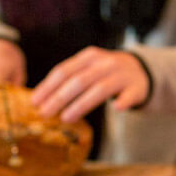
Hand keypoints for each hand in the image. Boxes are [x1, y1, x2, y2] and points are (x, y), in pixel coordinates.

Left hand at [30, 46, 148, 122]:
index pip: (64, 70)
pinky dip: (123, 101)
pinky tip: (116, 109)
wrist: (140, 71)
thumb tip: (42, 99)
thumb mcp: (89, 68)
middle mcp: (104, 63)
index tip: (35, 102)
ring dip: (80, 105)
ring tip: (66, 118)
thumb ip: (70, 79)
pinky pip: (129, 96)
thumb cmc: (107, 73)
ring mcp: (121, 75)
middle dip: (59, 98)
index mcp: (89, 57)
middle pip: (78, 81)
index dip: (48, 86)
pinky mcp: (136, 87)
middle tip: (45, 114)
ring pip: (99, 89)